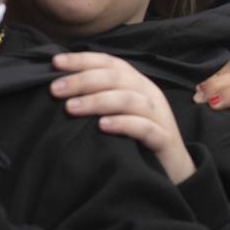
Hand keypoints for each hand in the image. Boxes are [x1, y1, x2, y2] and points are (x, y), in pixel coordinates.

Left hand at [52, 52, 195, 184]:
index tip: (55, 63)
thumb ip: (100, 97)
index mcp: (137, 84)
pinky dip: (123, 124)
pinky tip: (102, 126)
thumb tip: (62, 88)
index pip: (110, 63)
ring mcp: (159, 116)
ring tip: (71, 108)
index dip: (83, 60)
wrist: (175, 169)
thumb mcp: (120, 112)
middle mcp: (149, 94)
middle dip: (83, 80)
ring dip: (98, 101)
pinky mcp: (164, 139)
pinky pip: (145, 128)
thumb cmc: (138, 139)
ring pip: (129, 100)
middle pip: (117, 78)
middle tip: (55, 90)